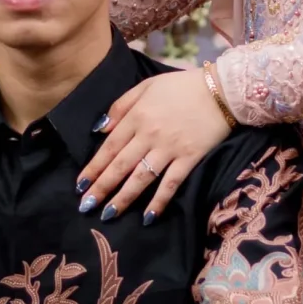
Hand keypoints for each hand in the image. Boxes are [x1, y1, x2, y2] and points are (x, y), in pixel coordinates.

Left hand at [77, 66, 230, 222]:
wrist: (222, 89)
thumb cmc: (182, 86)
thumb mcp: (147, 86)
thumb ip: (122, 105)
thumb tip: (100, 129)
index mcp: (137, 116)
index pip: (109, 147)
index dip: (94, 167)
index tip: (80, 185)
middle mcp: (149, 134)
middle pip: (120, 165)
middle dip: (101, 187)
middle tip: (86, 206)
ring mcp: (170, 148)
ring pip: (141, 178)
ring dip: (123, 198)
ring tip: (108, 214)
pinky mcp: (189, 158)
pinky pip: (171, 183)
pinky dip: (159, 201)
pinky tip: (148, 217)